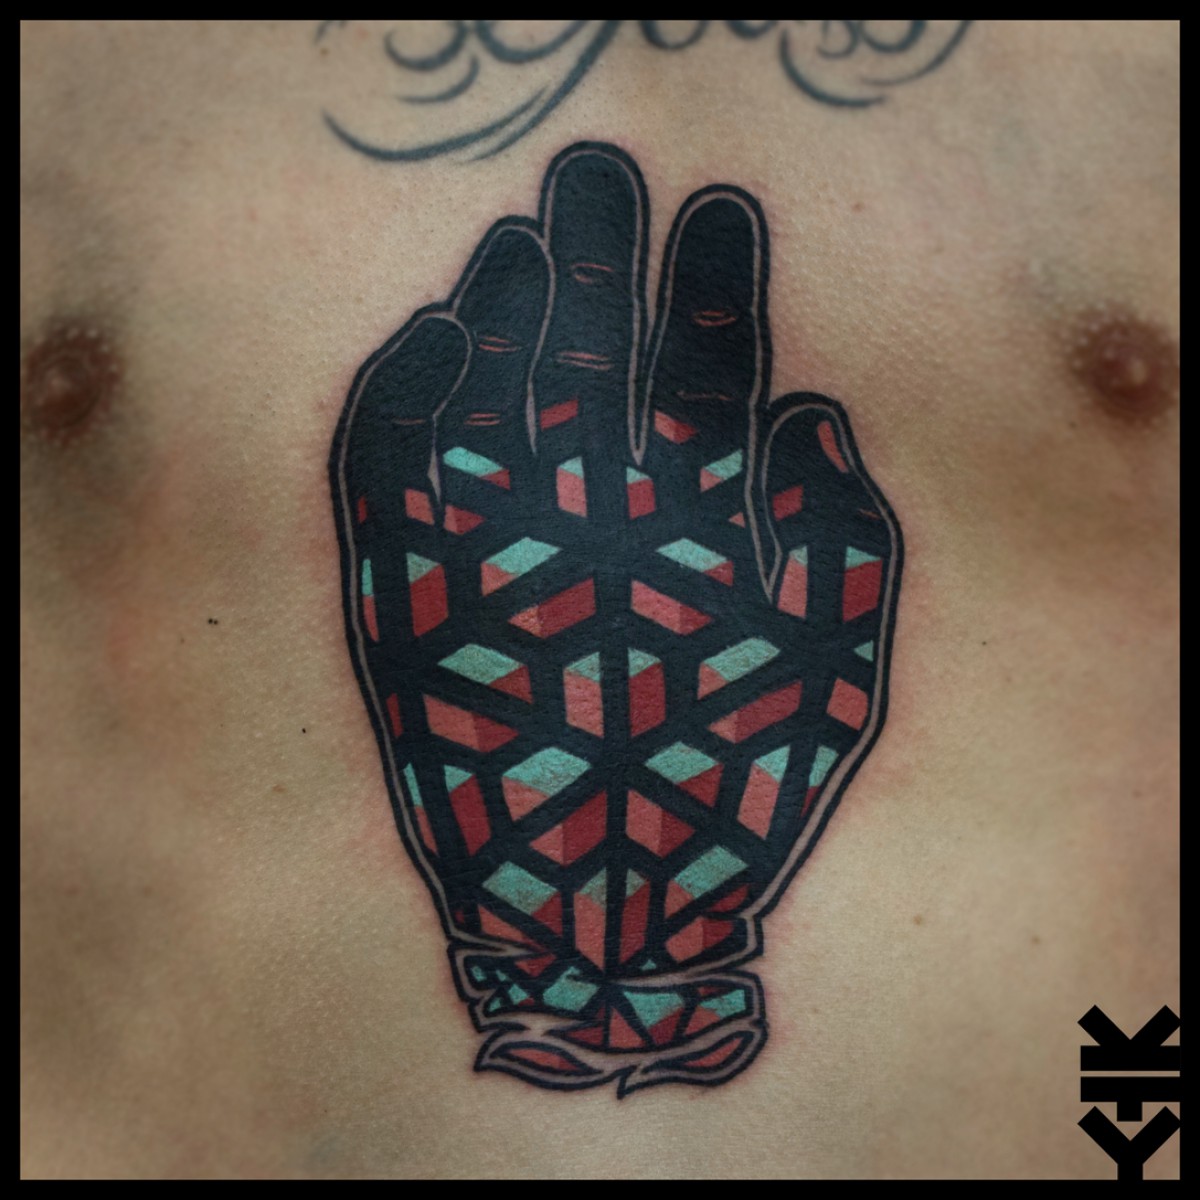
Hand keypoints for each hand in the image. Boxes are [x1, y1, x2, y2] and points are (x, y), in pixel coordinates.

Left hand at [330, 142, 901, 1094]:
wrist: (589, 916)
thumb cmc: (724, 795)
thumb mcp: (833, 675)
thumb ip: (838, 538)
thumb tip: (805, 415)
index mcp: (696, 528)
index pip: (711, 366)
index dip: (718, 280)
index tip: (717, 208)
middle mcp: (583, 516)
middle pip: (590, 343)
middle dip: (601, 247)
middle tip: (600, 170)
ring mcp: (480, 545)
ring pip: (487, 380)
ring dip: (506, 296)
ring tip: (524, 238)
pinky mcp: (403, 590)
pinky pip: (387, 457)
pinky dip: (402, 384)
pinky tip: (428, 334)